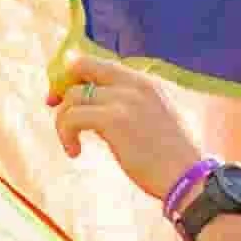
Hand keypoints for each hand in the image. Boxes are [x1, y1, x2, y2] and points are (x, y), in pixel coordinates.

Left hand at [47, 49, 199, 195]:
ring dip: (63, 122)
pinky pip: (71, 117)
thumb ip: (131, 105)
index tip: (64, 96)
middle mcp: (135, 83)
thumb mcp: (156, 119)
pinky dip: (65, 134)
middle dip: (61, 85)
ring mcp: (124, 99)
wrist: (188, 176)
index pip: (100, 63)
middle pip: (82, 65)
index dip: (76, 75)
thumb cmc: (172, 157)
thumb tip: (97, 108)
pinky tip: (74, 152)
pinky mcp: (113, 119)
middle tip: (52, 107)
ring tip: (72, 145)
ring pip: (72, 96)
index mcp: (146, 81)